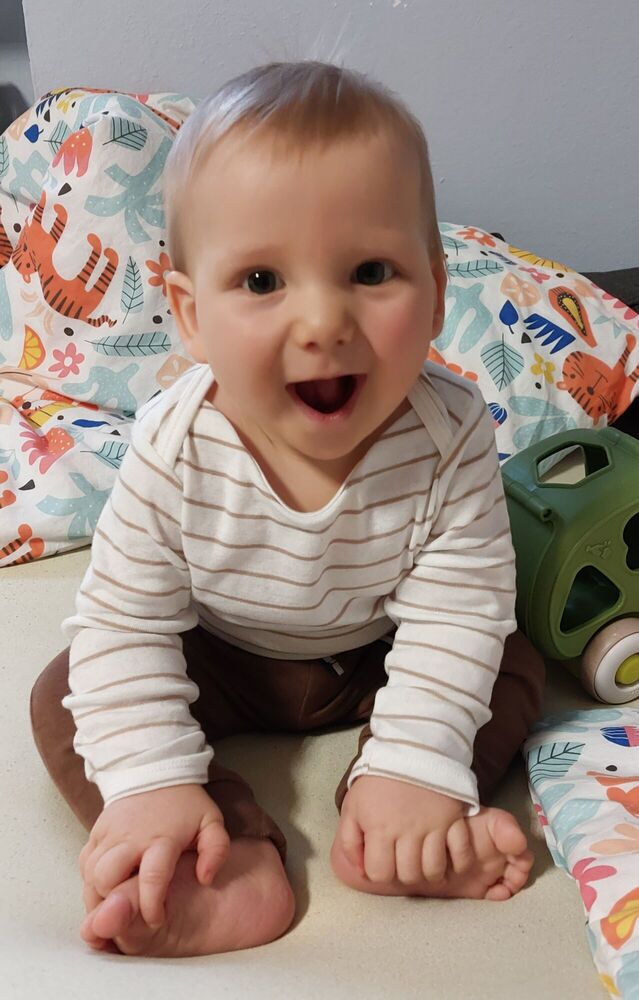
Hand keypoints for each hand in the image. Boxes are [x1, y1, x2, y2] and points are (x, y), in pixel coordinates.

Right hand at [79, 784, 229, 928]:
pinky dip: (90, 881)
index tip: (157, 920)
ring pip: (91, 874)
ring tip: (116, 907)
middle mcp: (130, 837)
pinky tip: (105, 889)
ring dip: (100, 895)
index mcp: (162, 838)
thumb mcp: (211, 821)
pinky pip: (84, 863)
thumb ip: (216, 850)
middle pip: (107, 879)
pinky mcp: (96, 831)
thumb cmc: (185, 804)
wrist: (155, 771)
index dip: (151, 907)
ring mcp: (109, 833)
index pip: (151, 879)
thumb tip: (206, 878)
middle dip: (115, 904)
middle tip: (129, 915)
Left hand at [335, 775, 473, 884]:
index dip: (378, 872)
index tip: (381, 861)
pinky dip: (459, 862)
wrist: (409, 748)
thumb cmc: (377, 780)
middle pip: (409, 875)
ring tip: (424, 864)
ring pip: (435, 869)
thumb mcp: (353, 806)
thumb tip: (359, 871)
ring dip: (429, 873)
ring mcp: (434, 825)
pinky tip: (450, 861)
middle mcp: (408, 831)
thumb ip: (349, 841)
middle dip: (403, 874)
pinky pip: (462, 852)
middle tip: (403, 862)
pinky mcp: (454, 818)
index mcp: (380, 828)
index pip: (380, 873)